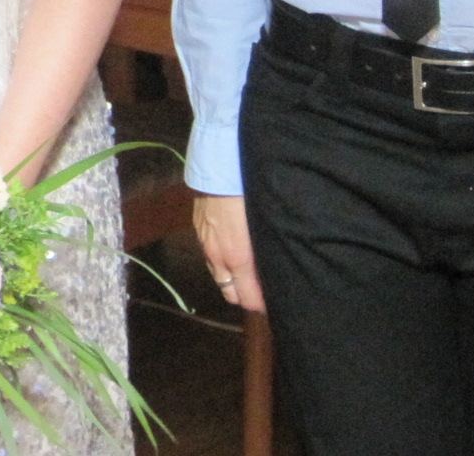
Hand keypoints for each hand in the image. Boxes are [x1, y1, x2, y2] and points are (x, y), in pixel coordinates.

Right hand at [194, 193, 264, 313]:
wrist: (218, 168)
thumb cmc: (248, 197)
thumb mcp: (264, 228)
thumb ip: (266, 255)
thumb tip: (275, 273)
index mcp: (237, 258)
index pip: (248, 298)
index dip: (262, 305)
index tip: (275, 303)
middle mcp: (217, 257)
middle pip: (231, 295)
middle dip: (246, 297)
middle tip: (263, 291)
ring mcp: (205, 244)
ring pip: (219, 278)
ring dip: (232, 282)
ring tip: (249, 275)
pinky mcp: (198, 231)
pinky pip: (210, 260)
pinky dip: (221, 265)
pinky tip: (231, 254)